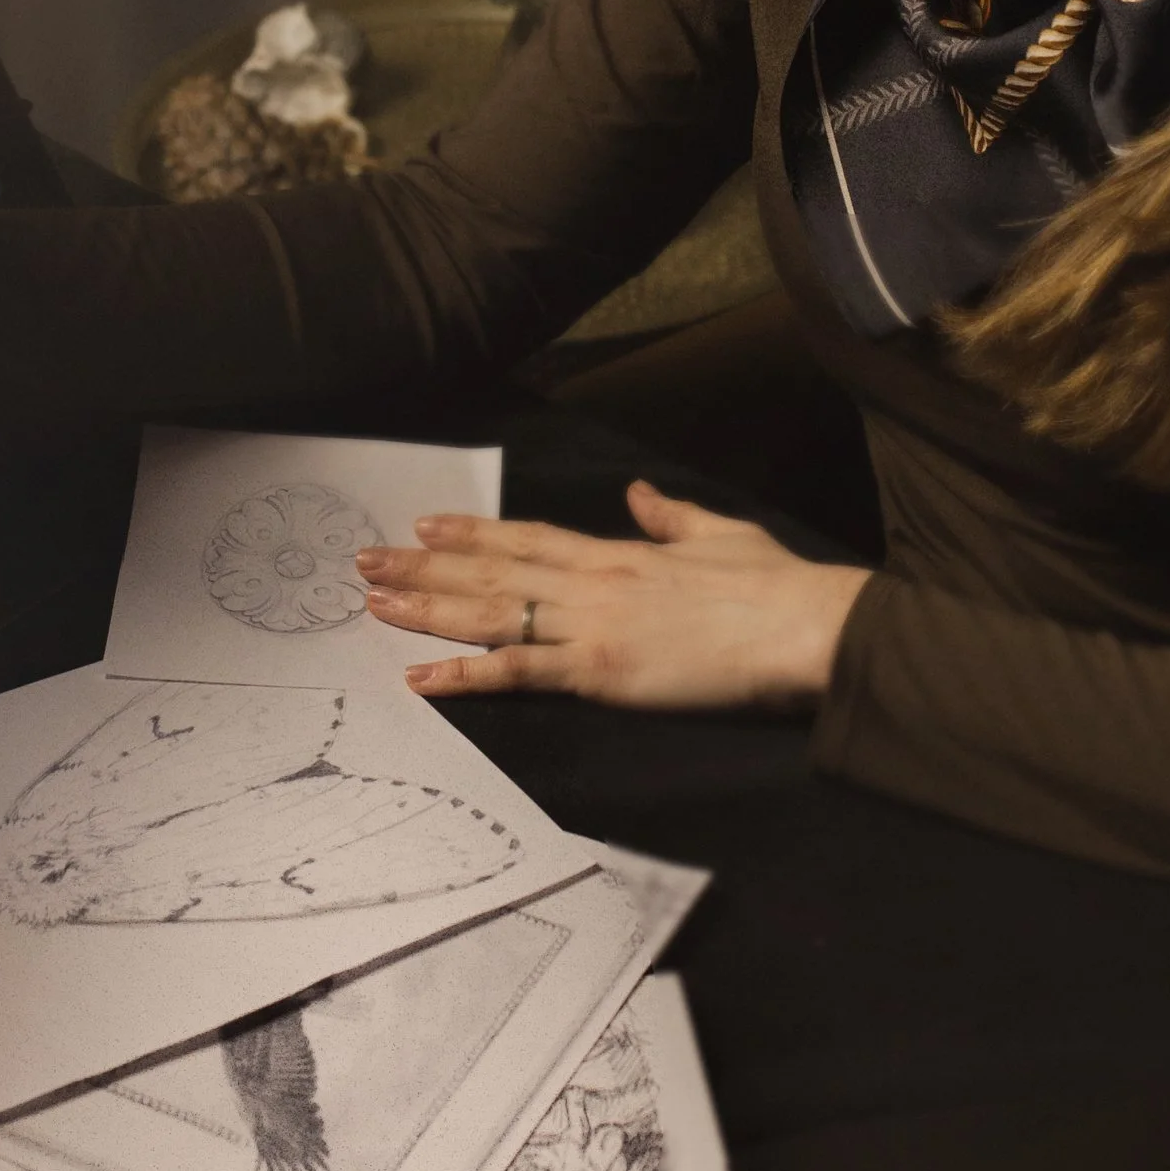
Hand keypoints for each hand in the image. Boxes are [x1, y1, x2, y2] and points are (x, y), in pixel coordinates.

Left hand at [358, 482, 870, 712]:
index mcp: (619, 555)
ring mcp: (591, 626)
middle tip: (366, 559)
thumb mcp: (719, 535)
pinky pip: (518, 672)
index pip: (528, 538)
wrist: (803, 627)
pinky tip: (419, 677)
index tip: (426, 522)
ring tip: (373, 601)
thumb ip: (671, 517)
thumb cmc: (774, 587)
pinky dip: (464, 674)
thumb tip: (640, 493)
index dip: (473, 531)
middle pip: (492, 571)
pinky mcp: (600, 672)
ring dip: (427, 607)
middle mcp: (592, 583)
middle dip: (425, 566)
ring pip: (490, 614)